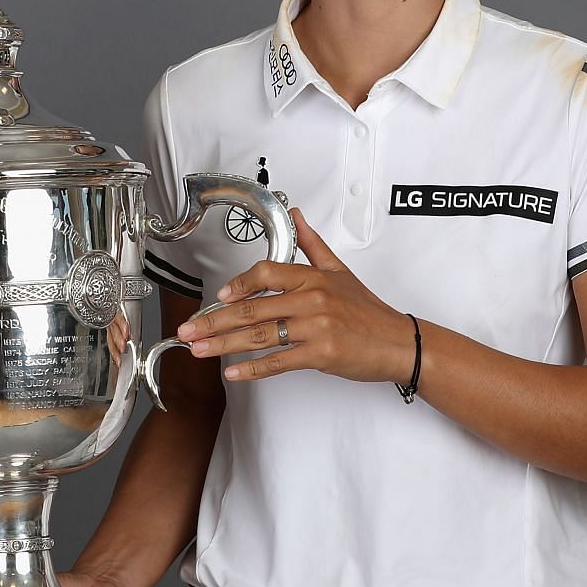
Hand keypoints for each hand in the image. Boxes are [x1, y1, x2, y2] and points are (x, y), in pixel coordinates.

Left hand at [177, 208, 409, 383]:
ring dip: (223, 344)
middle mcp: (311, 299)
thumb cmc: (368, 311)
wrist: (398, 342)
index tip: (218, 296)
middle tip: (188, 329)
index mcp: (313, 277)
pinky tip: (233, 372)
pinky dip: (252, 369)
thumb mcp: (339, 270)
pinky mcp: (320, 354)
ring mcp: (315, 327)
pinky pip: (278, 361)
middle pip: (252, 308)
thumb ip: (312, 244)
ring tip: (199, 350)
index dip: (237, 285)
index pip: (265, 273)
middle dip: (214, 321)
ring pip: (259, 335)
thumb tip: (296, 214)